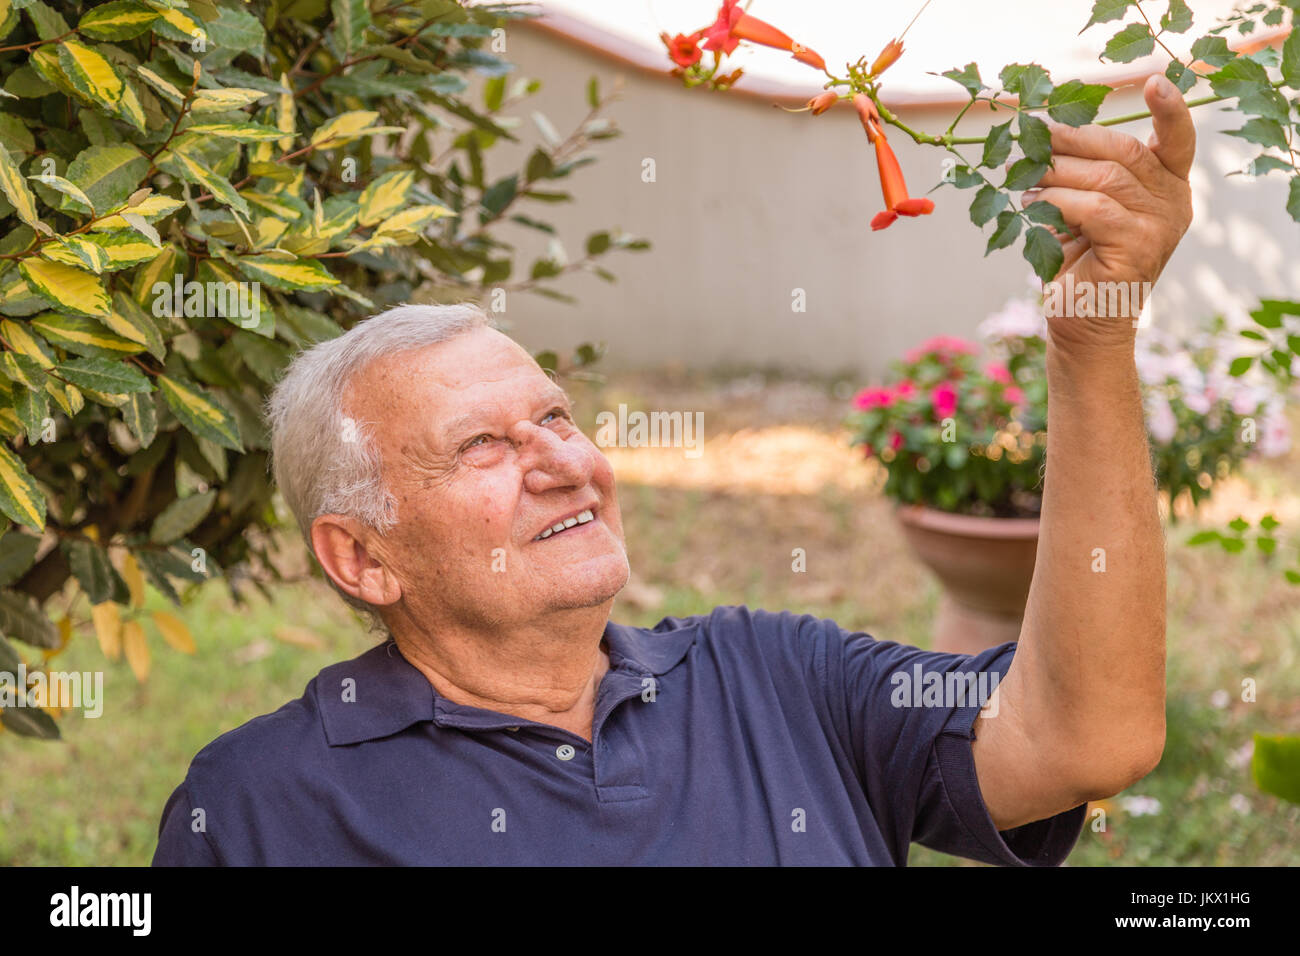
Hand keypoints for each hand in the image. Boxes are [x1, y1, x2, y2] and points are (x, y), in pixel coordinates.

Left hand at [1024, 73, 1195, 351]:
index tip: (1154, 81)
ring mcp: (1161, 225)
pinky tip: (1031, 207)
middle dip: (1072, 140)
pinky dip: (1057, 203)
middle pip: (1124, 151)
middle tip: (1032, 140)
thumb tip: (1042, 132)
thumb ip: (1080, 173)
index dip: (1169, 109)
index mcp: (1167, 187)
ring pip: (1105, 178)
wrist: (1081, 325)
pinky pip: (1094, 208)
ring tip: (1024, 182)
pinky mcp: (1140, 246)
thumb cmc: (1076, 264)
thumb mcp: (1081, 208)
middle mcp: (1173, 202)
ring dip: (1056, 174)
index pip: (1177, 140)